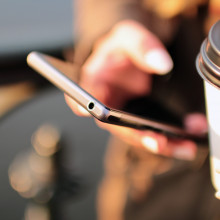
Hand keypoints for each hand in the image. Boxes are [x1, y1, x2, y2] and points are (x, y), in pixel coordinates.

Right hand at [65, 20, 204, 159]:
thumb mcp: (129, 35)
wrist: (130, 55)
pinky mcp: (134, 117)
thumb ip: (142, 45)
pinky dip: (166, 137)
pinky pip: (146, 131)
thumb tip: (161, 65)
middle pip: (115, 125)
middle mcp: (105, 101)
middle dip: (136, 135)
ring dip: (157, 142)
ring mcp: (120, 112)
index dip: (86, 106)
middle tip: (158, 141)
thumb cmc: (122, 47)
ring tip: (182, 145)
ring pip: (134, 134)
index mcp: (95, 80)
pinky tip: (184, 137)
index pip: (84, 96)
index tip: (94, 112)